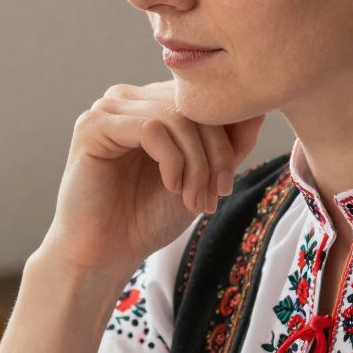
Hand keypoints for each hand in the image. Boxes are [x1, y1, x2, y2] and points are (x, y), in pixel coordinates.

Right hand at [42, 80, 264, 281]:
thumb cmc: (147, 218)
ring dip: (195, 163)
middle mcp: (130, 98)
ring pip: (176, 117)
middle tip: (213, 196)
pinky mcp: (93, 126)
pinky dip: (171, 161)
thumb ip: (228, 145)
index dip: (226, 141)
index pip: (204, 101)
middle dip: (214, 155)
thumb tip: (260, 110)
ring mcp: (109, 108)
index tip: (224, 187)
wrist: (104, 254)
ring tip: (192, 198)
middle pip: (194, 107)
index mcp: (153, 104)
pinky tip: (170, 187)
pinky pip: (150, 129)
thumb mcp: (201, 178)